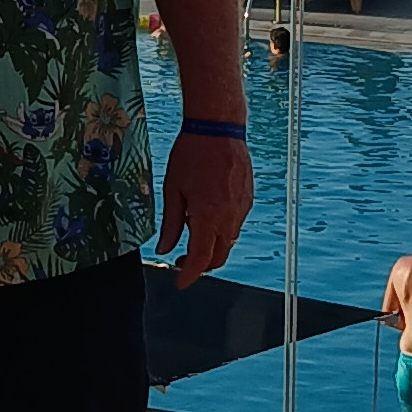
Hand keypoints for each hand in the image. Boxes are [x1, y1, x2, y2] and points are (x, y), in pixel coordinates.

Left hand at [155, 129, 253, 287]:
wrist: (218, 128)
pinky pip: (235, 224)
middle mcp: (229, 217)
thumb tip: (164, 248)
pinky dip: (221, 230)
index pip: (200, 259)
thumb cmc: (192, 154)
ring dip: (212, 247)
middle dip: (201, 265)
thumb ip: (170, 224)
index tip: (180, 283)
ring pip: (228, 241)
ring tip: (192, 235)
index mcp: (208, 217)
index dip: (189, 275)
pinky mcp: (247, 199)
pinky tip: (207, 218)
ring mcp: (242, 208)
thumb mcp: (172, 190)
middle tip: (181, 260)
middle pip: (218, 256)